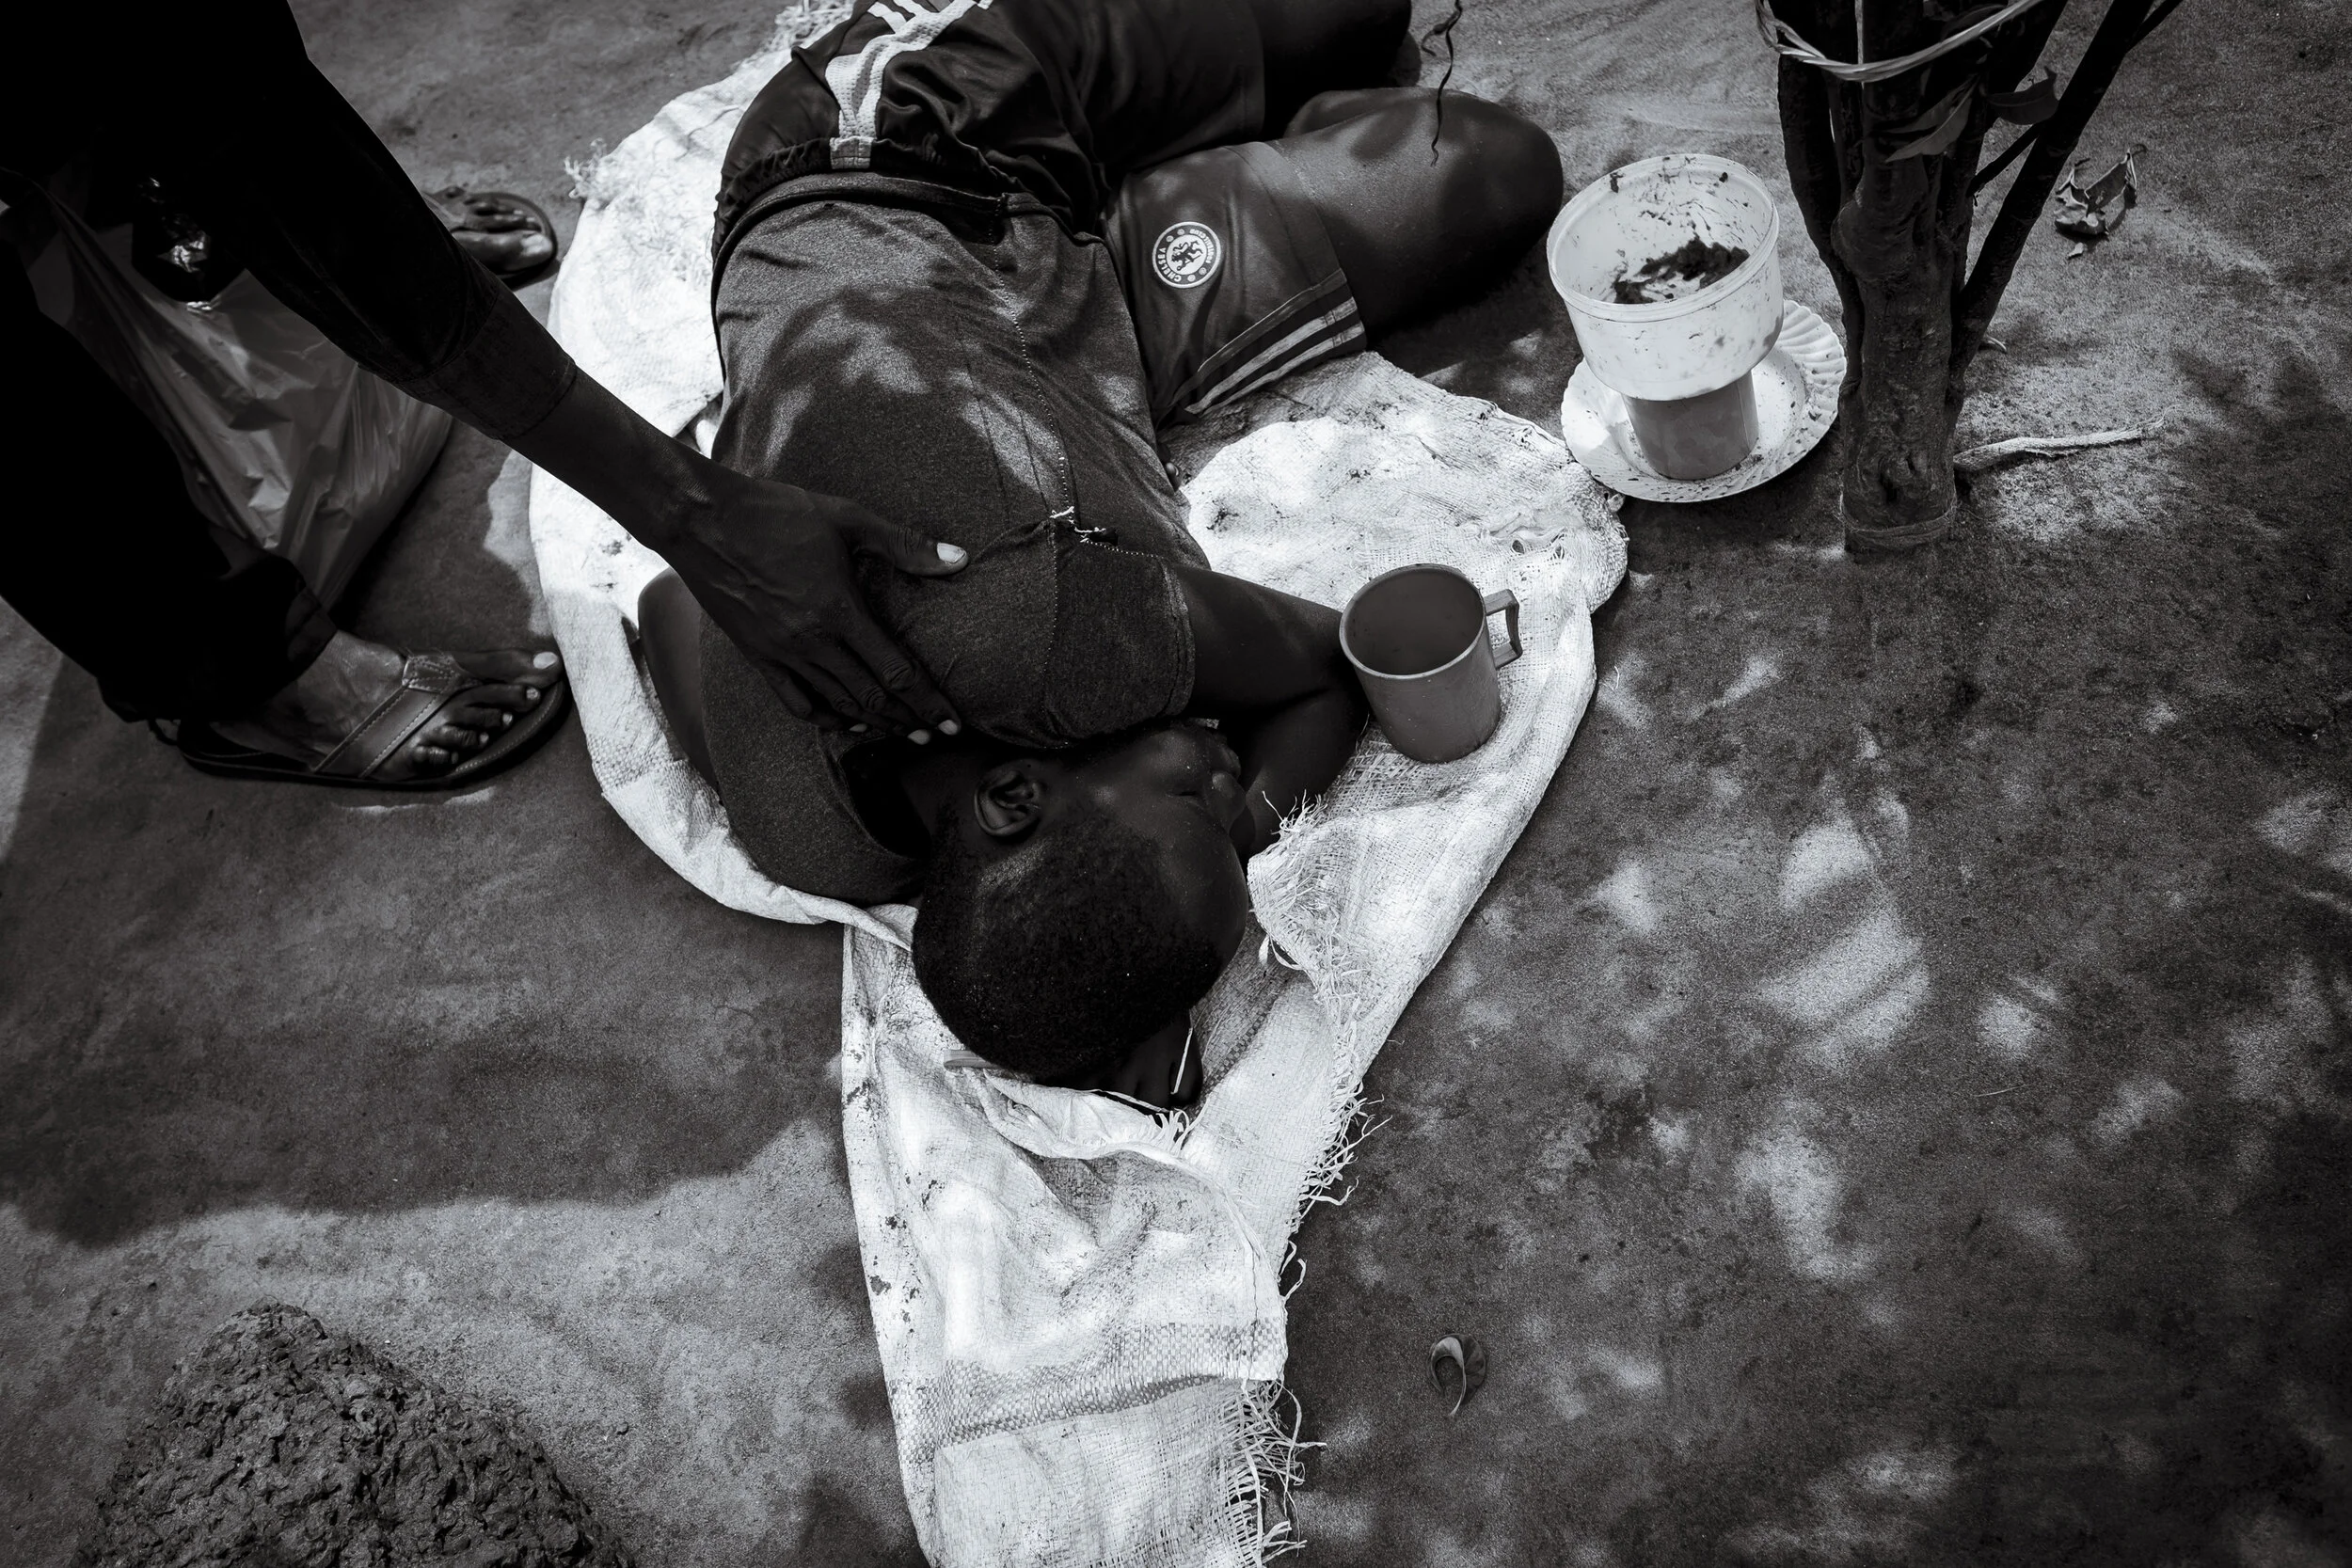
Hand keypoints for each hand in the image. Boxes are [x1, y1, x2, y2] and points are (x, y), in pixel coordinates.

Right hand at [670, 467, 967, 737]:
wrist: (702, 519)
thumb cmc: (776, 513)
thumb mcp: (846, 518)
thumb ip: (905, 543)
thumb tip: (959, 558)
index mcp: (838, 611)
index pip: (896, 672)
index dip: (929, 701)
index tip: (952, 723)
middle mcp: (811, 642)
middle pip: (871, 699)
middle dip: (909, 720)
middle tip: (936, 736)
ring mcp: (781, 653)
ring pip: (837, 705)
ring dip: (874, 724)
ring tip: (902, 733)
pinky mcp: (757, 656)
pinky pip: (796, 702)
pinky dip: (825, 719)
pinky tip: (846, 724)